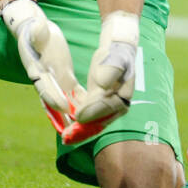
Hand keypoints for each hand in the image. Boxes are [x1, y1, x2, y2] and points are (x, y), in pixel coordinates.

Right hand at [1, 0, 81, 133]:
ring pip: (66, 102)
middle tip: (73, 131)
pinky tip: (95, 114)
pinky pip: (75, 95)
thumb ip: (38, 32)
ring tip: (85, 130)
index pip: (45, 87)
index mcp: (37, 70)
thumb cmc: (37, 30)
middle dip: (64, 117)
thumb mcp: (37, 29)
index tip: (64, 107)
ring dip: (75, 116)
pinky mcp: (66, 78)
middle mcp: (45, 80)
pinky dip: (83, 104)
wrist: (37, 30)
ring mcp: (56, 81)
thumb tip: (38, 27)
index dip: (54, 97)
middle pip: (55, 102)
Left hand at [75, 11, 139, 125]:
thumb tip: (103, 85)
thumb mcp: (115, 60)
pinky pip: (88, 116)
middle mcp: (117, 107)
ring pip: (92, 122)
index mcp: (123, 97)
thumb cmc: (116, 55)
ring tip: (65, 137)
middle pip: (99, 121)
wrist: (116, 50)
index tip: (77, 116)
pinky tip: (66, 126)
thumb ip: (109, 72)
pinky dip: (78, 122)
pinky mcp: (98, 104)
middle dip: (83, 130)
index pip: (105, 109)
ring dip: (78, 130)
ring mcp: (107, 107)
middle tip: (67, 136)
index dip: (91, 114)